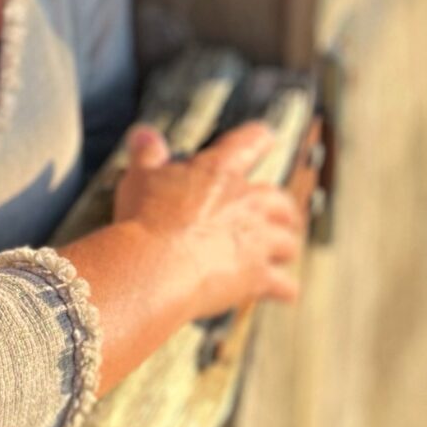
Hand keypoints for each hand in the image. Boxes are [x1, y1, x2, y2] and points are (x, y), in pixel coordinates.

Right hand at [110, 116, 305, 318]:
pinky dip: (285, 289)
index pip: (249, 143)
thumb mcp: (138, 178)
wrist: (154, 266)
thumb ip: (147, 154)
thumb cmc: (143, 219)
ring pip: (287, 242)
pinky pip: (284, 285)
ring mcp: (257, 240)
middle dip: (282, 208)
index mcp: (219, 172)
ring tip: (283, 253)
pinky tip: (285, 293)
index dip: (258, 139)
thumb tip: (144, 132)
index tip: (265, 137)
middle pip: (280, 200)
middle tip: (281, 214)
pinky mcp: (258, 277)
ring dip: (285, 247)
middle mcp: (248, 202)